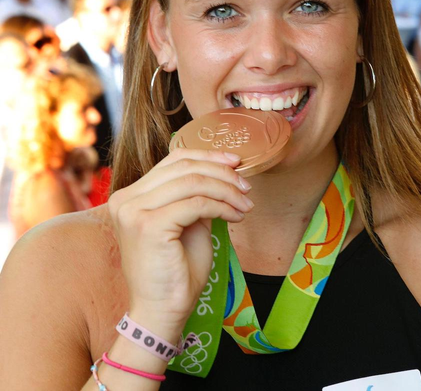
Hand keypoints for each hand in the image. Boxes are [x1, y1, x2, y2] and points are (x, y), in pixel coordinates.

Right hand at [108, 148, 252, 338]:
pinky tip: (236, 216)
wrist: (162, 312)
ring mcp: (133, 211)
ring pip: (193, 183)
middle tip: (246, 186)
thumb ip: (197, 196)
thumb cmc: (177, 271)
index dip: (208, 157)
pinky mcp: (148, 225)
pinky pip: (196, 204)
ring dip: (227, 190)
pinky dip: (222, 206)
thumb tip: (224, 172)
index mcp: (132, 195)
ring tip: (245, 204)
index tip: (236, 163)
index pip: (174, 160)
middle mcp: (126, 199)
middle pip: (184, 167)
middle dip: (223, 173)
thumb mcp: (189, 223)